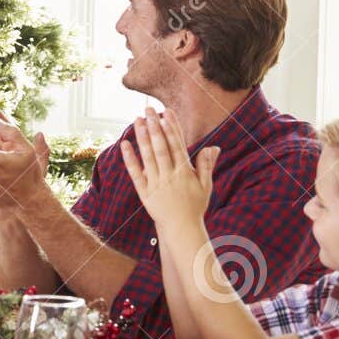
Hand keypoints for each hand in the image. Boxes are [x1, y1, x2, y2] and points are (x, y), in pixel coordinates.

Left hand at [118, 108, 216, 228]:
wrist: (181, 229)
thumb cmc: (194, 206)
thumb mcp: (205, 186)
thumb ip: (206, 165)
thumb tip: (213, 147)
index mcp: (185, 172)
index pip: (177, 145)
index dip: (172, 127)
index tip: (167, 112)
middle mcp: (170, 176)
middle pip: (161, 147)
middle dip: (155, 127)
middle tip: (148, 109)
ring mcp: (156, 183)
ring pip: (148, 157)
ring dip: (142, 137)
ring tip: (137, 120)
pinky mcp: (144, 192)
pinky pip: (135, 173)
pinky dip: (130, 159)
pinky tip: (124, 144)